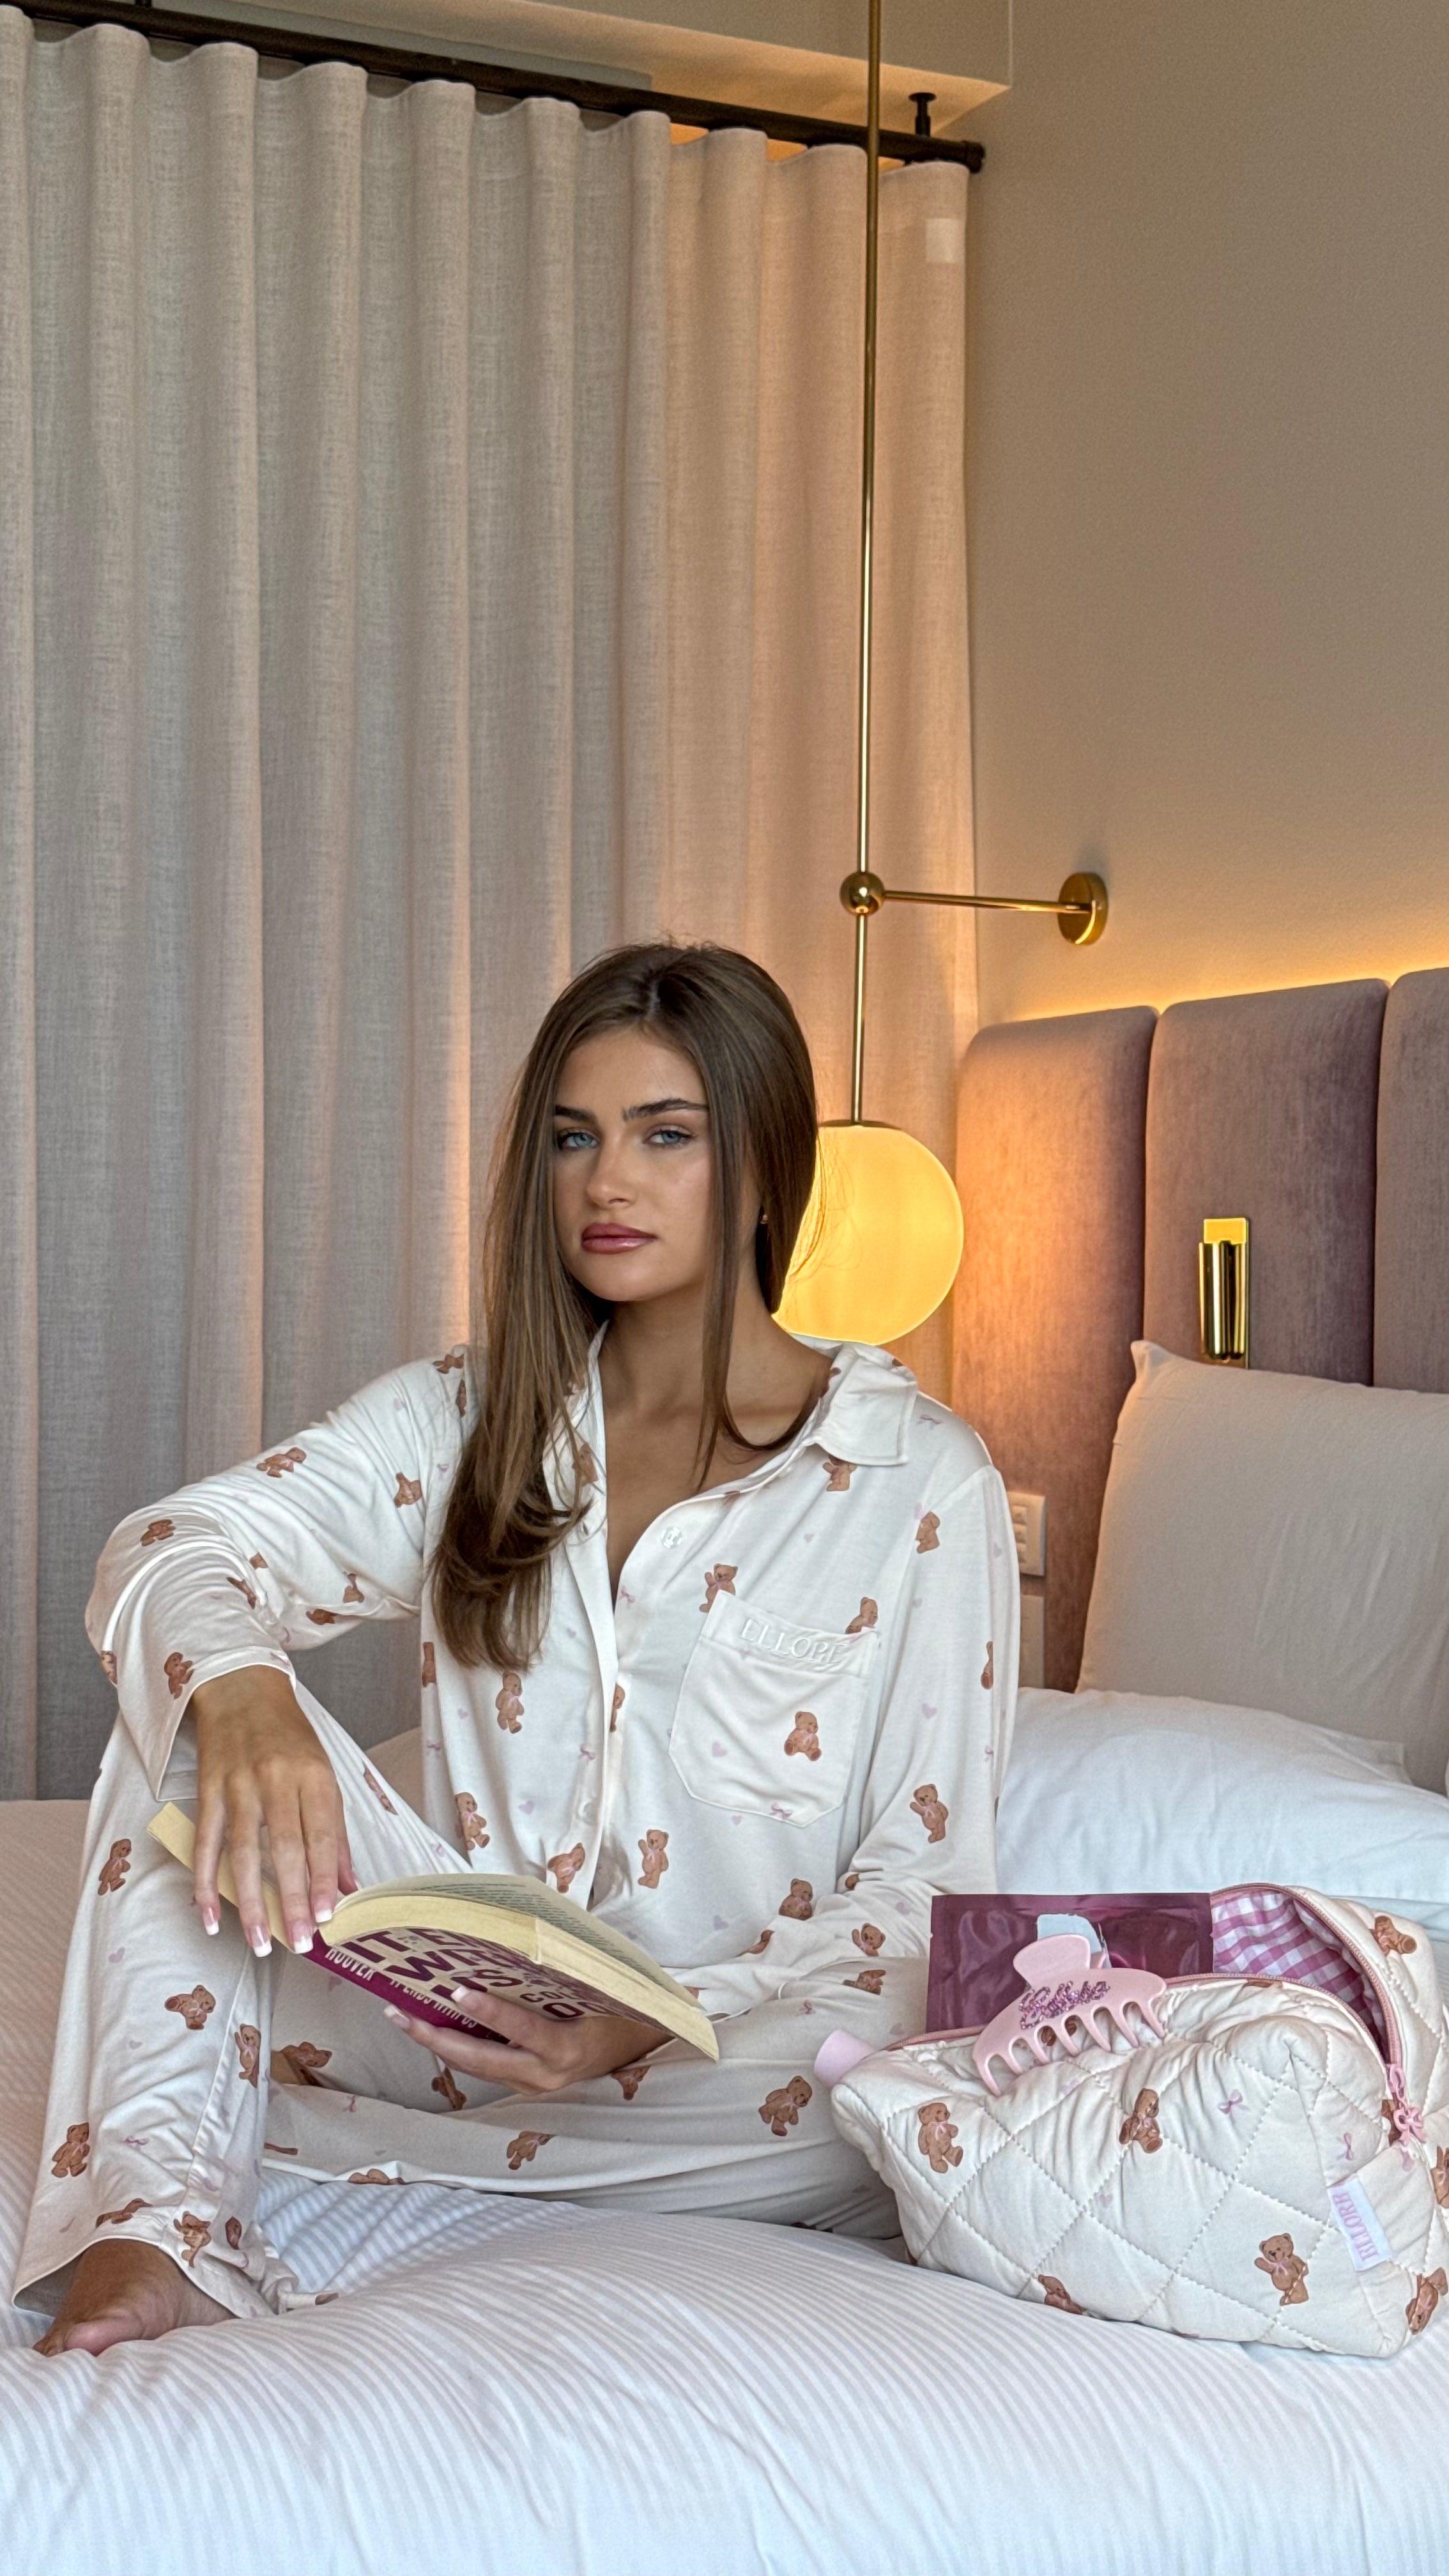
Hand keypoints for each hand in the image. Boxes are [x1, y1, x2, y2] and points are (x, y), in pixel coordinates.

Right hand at [190, 1668, 356, 1957]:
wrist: (242, 1690)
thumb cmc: (288, 1737)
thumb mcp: (323, 1773)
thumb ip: (335, 1832)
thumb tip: (348, 1885)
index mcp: (313, 1776)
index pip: (322, 1835)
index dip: (324, 1879)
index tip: (328, 1917)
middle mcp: (276, 1780)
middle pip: (285, 1848)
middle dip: (292, 1899)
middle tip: (300, 1941)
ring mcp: (238, 1786)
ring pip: (244, 1852)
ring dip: (251, 1901)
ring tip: (261, 1940)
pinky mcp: (208, 1791)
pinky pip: (206, 1844)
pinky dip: (207, 1883)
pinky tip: (212, 1915)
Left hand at [382, 1991, 670, 2094]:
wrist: (636, 2049)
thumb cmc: (616, 2010)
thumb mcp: (597, 1991)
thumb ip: (561, 1973)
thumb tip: (523, 1937)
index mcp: (566, 2048)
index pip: (522, 2031)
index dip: (491, 2013)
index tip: (458, 1992)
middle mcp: (544, 2074)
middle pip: (481, 2060)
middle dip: (436, 2039)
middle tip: (401, 2015)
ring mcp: (532, 2084)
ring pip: (475, 2067)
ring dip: (437, 2043)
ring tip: (402, 2018)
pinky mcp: (523, 2084)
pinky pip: (484, 2067)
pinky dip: (457, 2047)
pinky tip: (433, 2027)